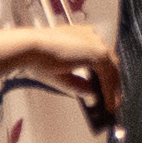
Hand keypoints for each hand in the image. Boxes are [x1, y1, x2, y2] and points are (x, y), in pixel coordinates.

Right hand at [0, 18, 122, 101]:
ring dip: (112, 90)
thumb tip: (94, 96)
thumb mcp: (62, 76)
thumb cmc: (37, 58)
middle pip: (110, 63)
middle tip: (112, 101)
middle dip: (112, 84)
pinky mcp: (98, 52)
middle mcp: (92, 36)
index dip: (105, 75)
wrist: (29, 48)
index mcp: (82, 35)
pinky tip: (107, 104)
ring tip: (110, 107)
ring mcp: (97, 43)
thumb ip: (80, 85)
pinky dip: (109, 91)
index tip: (106, 89)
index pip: (100, 56)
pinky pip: (108, 76)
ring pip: (111, 70)